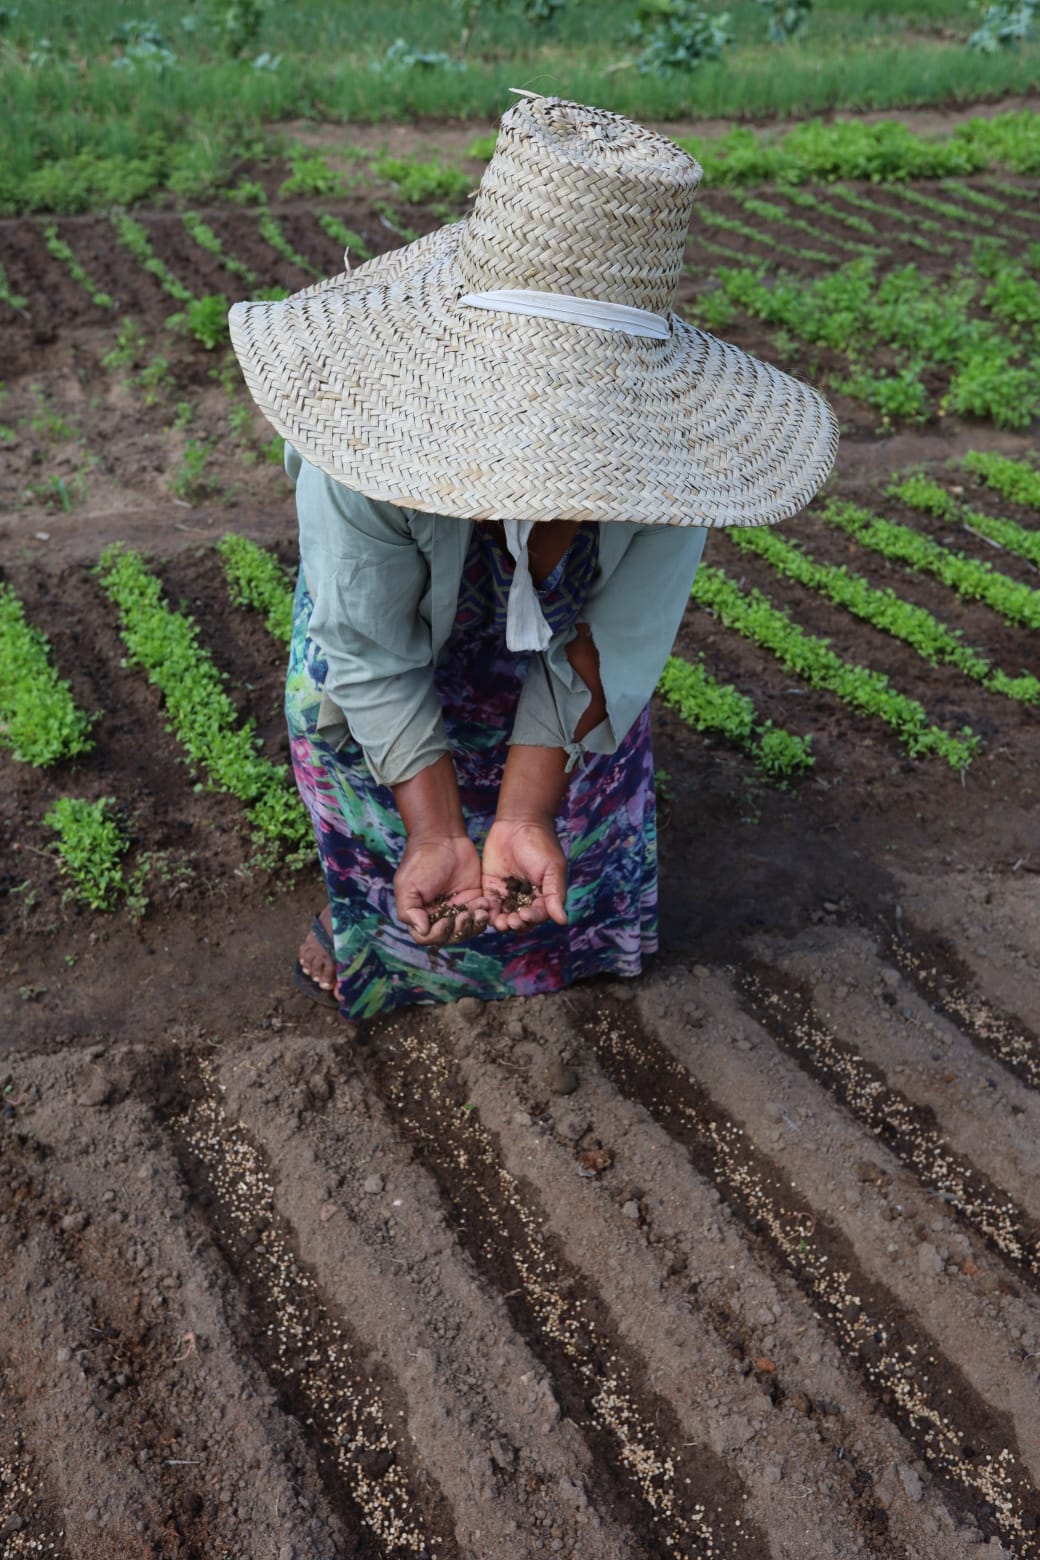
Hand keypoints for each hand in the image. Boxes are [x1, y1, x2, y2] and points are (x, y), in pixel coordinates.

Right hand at [394, 833, 488, 945]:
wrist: (443, 838)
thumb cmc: (421, 860)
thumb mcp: (407, 885)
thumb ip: (409, 911)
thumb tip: (422, 930)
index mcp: (420, 914)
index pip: (427, 937)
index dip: (438, 935)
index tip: (446, 921)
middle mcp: (438, 914)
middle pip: (450, 937)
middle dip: (459, 930)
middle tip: (465, 915)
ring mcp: (457, 907)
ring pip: (467, 929)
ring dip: (474, 925)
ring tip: (479, 910)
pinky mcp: (473, 898)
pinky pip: (480, 915)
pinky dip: (484, 913)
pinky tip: (485, 903)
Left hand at [482, 818, 567, 932]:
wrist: (519, 823)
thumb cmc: (541, 845)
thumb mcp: (552, 869)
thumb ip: (555, 894)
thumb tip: (563, 920)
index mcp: (543, 896)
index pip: (538, 915)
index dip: (532, 919)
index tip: (525, 915)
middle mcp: (525, 898)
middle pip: (520, 920)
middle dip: (516, 923)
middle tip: (511, 921)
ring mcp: (507, 894)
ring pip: (504, 916)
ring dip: (502, 923)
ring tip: (499, 923)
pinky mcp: (491, 887)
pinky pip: (490, 905)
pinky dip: (488, 911)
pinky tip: (487, 911)